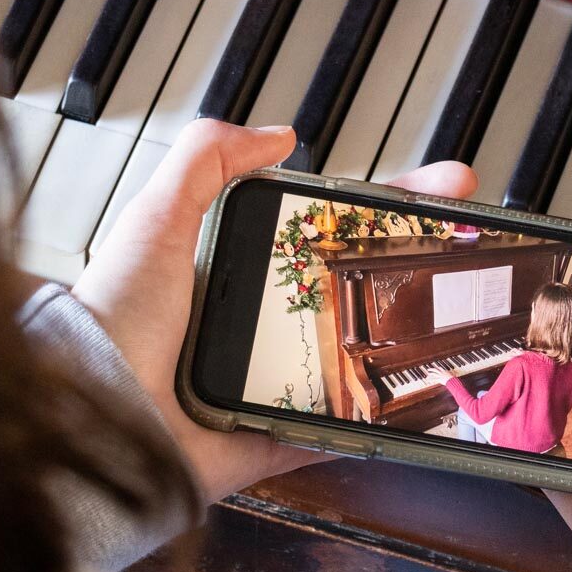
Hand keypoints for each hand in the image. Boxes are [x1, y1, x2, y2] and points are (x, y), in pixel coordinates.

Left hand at [72, 119, 476, 504]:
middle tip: (474, 241)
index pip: (331, 228)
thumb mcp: (158, 216)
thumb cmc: (114, 315)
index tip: (439, 189)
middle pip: (362, 284)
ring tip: (469, 310)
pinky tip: (428, 394)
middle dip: (422, 262)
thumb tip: (278, 133)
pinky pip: (339, 430)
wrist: (97, 413)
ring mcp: (274, 382)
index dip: (386, 208)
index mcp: (239, 267)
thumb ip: (207, 159)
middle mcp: (260, 323)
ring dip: (413, 335)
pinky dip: (381, 419)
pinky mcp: (276, 438)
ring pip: (363, 353)